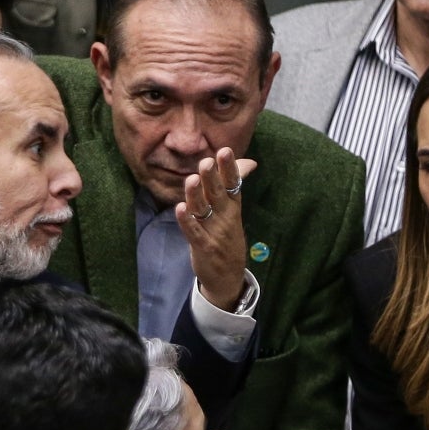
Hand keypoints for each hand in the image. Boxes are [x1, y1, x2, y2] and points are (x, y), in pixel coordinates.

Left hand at [175, 148, 257, 311]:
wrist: (228, 277)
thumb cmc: (227, 239)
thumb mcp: (234, 212)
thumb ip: (233, 186)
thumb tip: (249, 162)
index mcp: (233, 208)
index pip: (233, 185)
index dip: (230, 169)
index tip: (226, 151)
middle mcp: (225, 218)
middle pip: (218, 195)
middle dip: (212, 178)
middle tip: (207, 161)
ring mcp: (214, 233)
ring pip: (203, 210)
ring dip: (197, 196)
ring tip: (192, 180)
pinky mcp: (202, 247)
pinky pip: (193, 232)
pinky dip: (186, 221)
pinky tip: (180, 208)